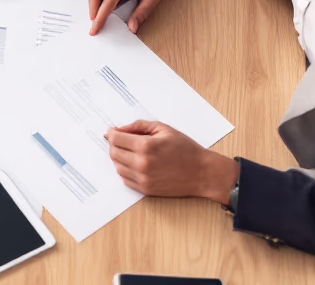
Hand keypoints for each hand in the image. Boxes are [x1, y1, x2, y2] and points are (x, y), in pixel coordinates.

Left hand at [106, 120, 238, 203]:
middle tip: (122, 140)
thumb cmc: (185, 149)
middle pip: (113, 153)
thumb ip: (138, 126)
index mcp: (145, 146)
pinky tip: (135, 164)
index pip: (115, 139)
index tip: (112, 131)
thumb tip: (118, 129)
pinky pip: (125, 179)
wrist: (202, 173)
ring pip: (117, 166)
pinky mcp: (146, 189)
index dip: (111, 133)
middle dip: (114, 144)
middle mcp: (141, 164)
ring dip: (119, 158)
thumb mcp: (163, 129)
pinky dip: (125, 170)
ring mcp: (143, 179)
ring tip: (131, 152)